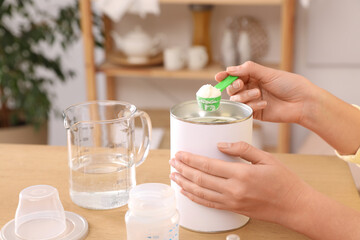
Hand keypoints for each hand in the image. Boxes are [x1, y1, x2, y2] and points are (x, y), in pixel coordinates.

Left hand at [169, 141, 310, 223]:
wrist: (294, 206)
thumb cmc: (283, 181)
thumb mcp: (266, 158)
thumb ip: (242, 149)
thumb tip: (221, 145)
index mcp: (241, 174)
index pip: (208, 166)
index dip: (190, 159)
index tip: (180, 154)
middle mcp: (234, 190)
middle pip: (200, 179)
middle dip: (183, 170)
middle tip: (172, 162)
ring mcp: (232, 202)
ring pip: (201, 193)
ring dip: (185, 184)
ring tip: (174, 175)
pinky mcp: (233, 209)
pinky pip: (209, 204)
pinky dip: (195, 198)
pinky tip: (186, 192)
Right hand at [216, 61, 319, 123]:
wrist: (303, 102)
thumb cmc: (290, 85)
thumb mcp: (268, 73)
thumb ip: (248, 70)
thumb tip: (230, 69)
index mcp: (254, 76)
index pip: (235, 75)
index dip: (226, 75)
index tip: (219, 76)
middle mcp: (252, 88)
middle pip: (232, 88)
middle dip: (234, 86)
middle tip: (240, 84)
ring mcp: (253, 101)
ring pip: (237, 99)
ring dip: (245, 96)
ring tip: (259, 94)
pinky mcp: (256, 113)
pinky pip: (246, 110)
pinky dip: (253, 106)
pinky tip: (264, 103)